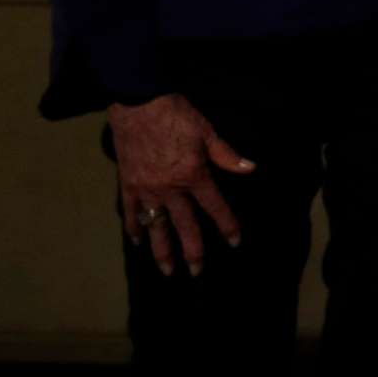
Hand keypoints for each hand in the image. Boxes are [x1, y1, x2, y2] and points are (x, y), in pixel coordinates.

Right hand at [107, 94, 253, 278]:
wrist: (138, 104)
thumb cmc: (177, 115)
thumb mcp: (207, 132)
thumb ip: (226, 155)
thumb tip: (250, 169)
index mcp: (193, 175)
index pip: (215, 206)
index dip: (227, 225)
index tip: (235, 242)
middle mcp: (169, 188)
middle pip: (184, 226)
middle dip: (193, 251)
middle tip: (197, 272)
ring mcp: (146, 189)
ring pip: (157, 227)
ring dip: (162, 250)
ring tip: (168, 270)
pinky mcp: (128, 185)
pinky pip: (131, 213)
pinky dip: (135, 228)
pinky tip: (139, 242)